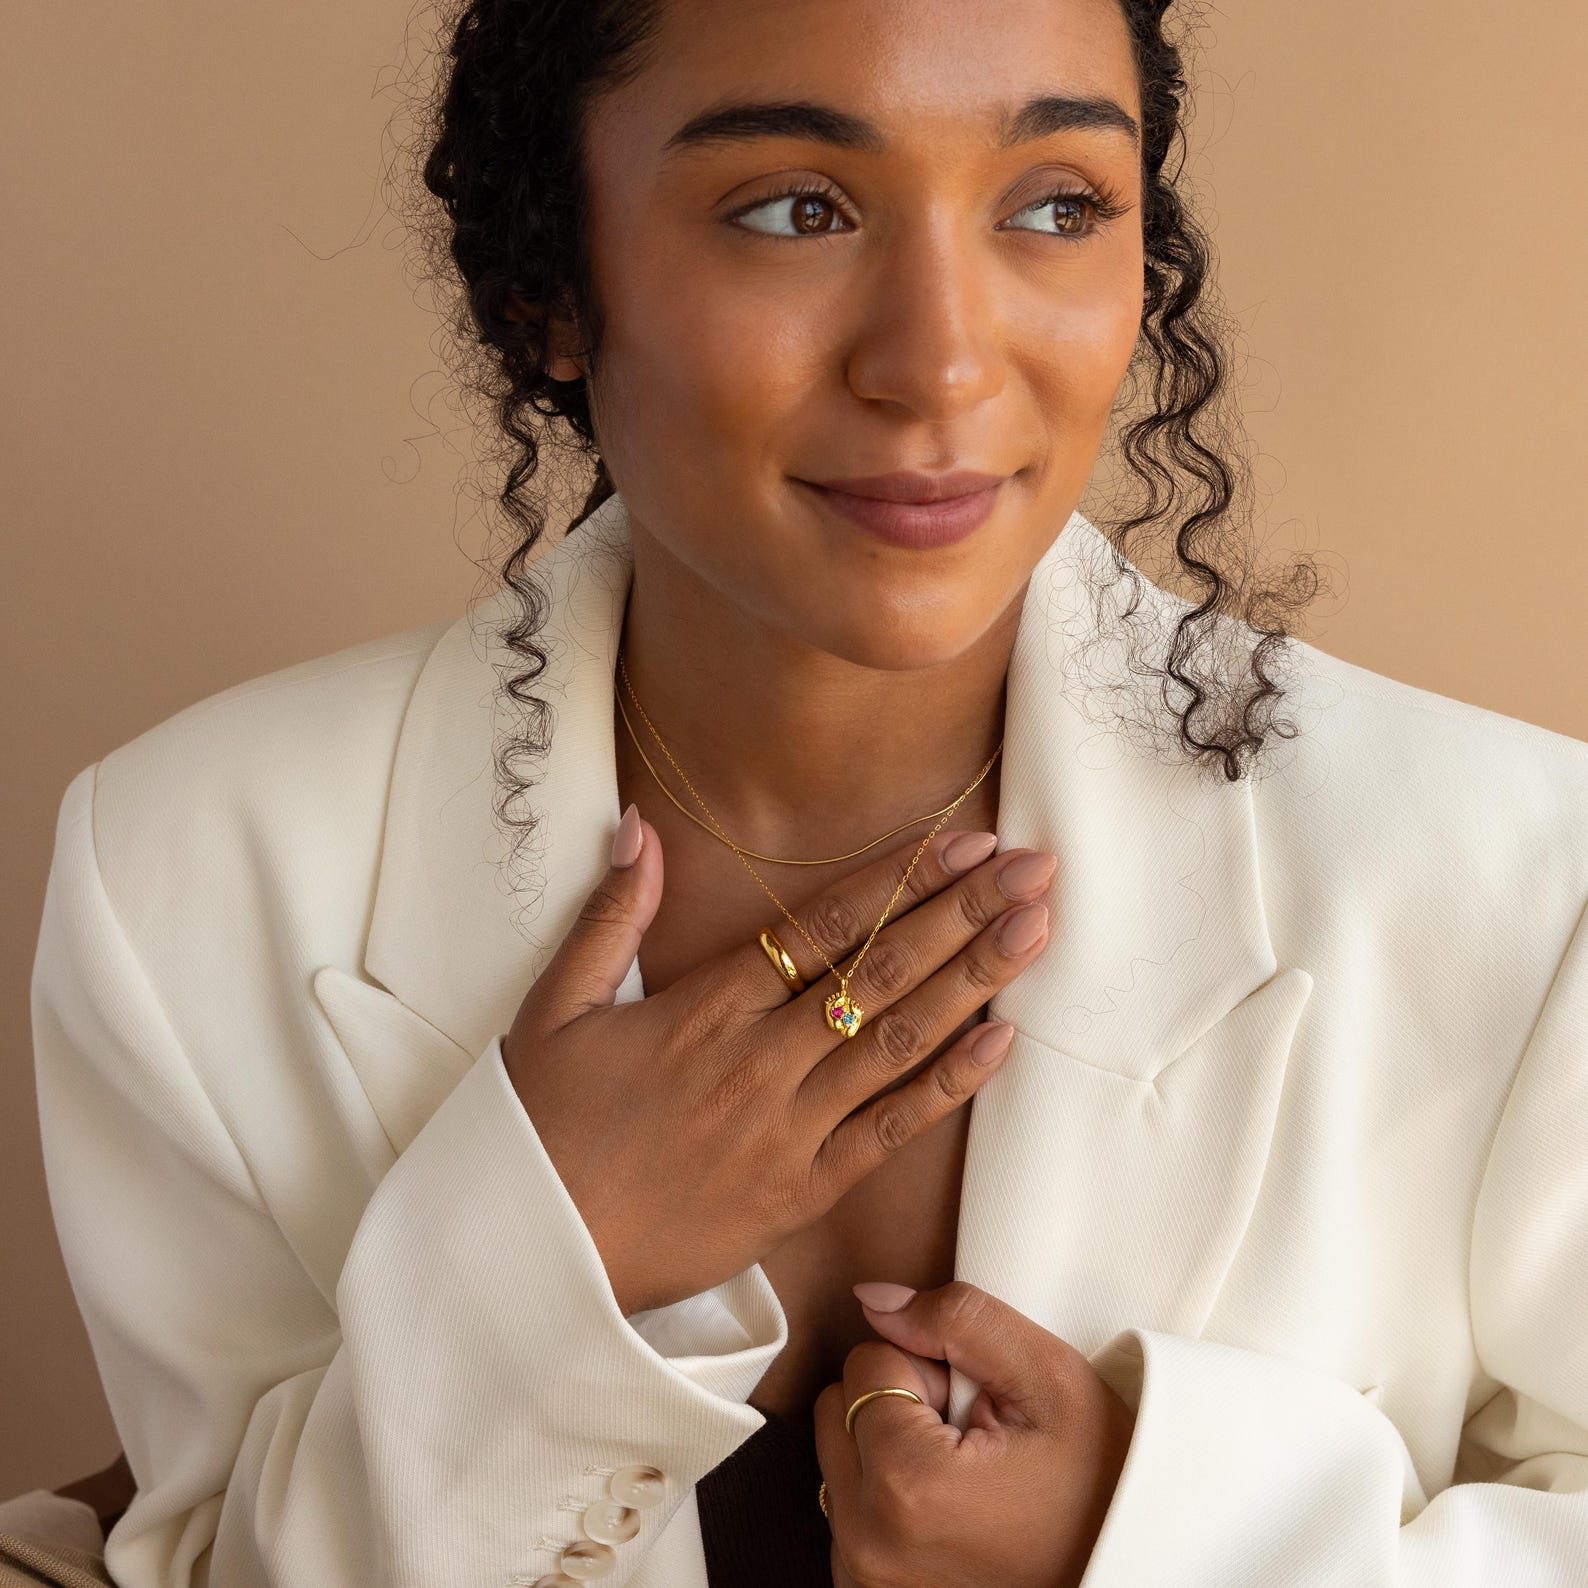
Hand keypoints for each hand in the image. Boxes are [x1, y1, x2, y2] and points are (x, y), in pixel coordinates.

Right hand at [502, 809, 1055, 1314]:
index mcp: (704, 1007)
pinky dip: (948, 1086)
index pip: (824, 925)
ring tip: (1037, 929)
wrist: (531, 1254)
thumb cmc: (540, 1126)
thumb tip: (642, 828)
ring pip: (898, 1041)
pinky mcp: (800, 1193)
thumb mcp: (557, 1007)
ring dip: (975, 981)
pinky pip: (888, 1133)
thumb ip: (612, 915)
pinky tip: (1002, 1040)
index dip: (901, 878)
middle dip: (964, 913)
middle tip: (1034, 867)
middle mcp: (760, 1060)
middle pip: (882, 972)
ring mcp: (787, 1129)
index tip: (965, 841)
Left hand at [815, 1281, 1136, 1587]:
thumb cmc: (1097, 1485)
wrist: (1124, 1566)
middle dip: (897, 1402)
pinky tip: (944, 1507)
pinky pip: (845, 1505)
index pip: (865, 1361)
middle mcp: (868, 1540)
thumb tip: (875, 1299)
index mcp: (907, 1485)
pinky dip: (884, 1493)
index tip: (973, 1406)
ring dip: (887, 1446)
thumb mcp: (1050, 1379)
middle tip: (968, 1433)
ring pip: (837, 1453)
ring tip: (961, 1471)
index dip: (925, 1366)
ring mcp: (862, 1575)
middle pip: (839, 1405)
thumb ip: (957, 1318)